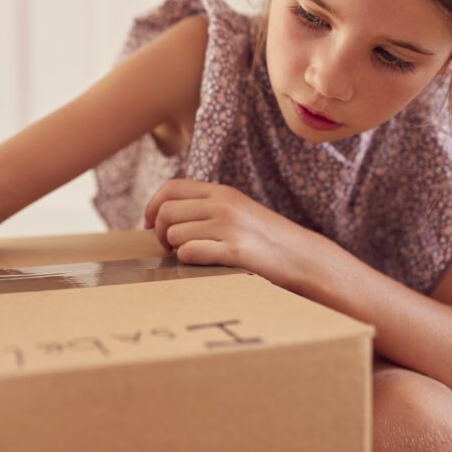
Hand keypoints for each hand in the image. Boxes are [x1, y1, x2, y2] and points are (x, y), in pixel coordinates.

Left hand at [143, 179, 313, 290]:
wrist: (303, 257)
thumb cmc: (266, 240)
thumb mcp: (238, 211)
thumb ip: (208, 207)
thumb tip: (166, 216)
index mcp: (222, 192)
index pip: (171, 188)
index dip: (152, 205)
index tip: (148, 224)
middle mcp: (223, 204)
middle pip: (166, 212)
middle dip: (158, 233)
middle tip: (168, 248)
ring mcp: (229, 226)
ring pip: (174, 234)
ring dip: (174, 249)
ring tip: (189, 256)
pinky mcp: (235, 250)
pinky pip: (190, 252)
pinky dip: (187, 260)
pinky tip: (200, 263)